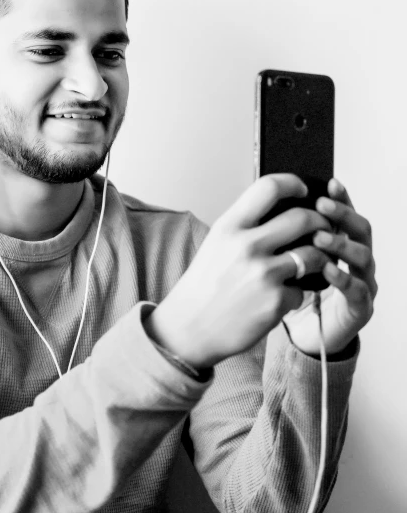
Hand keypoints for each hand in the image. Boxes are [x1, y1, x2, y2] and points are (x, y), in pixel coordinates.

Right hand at [145, 174, 333, 368]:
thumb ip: (246, 226)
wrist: (188, 328)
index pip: (269, 187)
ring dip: (320, 258)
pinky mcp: (276, 301)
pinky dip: (296, 293)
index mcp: (230, 226)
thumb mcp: (217, 244)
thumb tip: (284, 210)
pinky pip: (302, 289)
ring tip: (313, 262)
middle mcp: (247, 245)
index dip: (293, 183)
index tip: (304, 190)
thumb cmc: (205, 285)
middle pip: (303, 218)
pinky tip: (281, 298)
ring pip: (314, 254)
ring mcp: (263, 274)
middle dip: (321, 221)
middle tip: (324, 227)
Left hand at [284, 179, 376, 356]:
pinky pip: (358, 289)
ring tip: (321, 237)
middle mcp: (355, 259)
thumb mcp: (281, 257)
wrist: (297, 334)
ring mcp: (362, 282)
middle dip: (342, 215)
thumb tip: (268, 205)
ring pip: (363, 256)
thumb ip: (283, 234)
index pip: (344, 214)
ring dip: (342, 244)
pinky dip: (343, 278)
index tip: (328, 183)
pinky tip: (329, 270)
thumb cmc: (290, 292)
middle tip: (322, 205)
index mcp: (339, 242)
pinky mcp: (359, 308)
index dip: (340, 198)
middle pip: (360, 228)